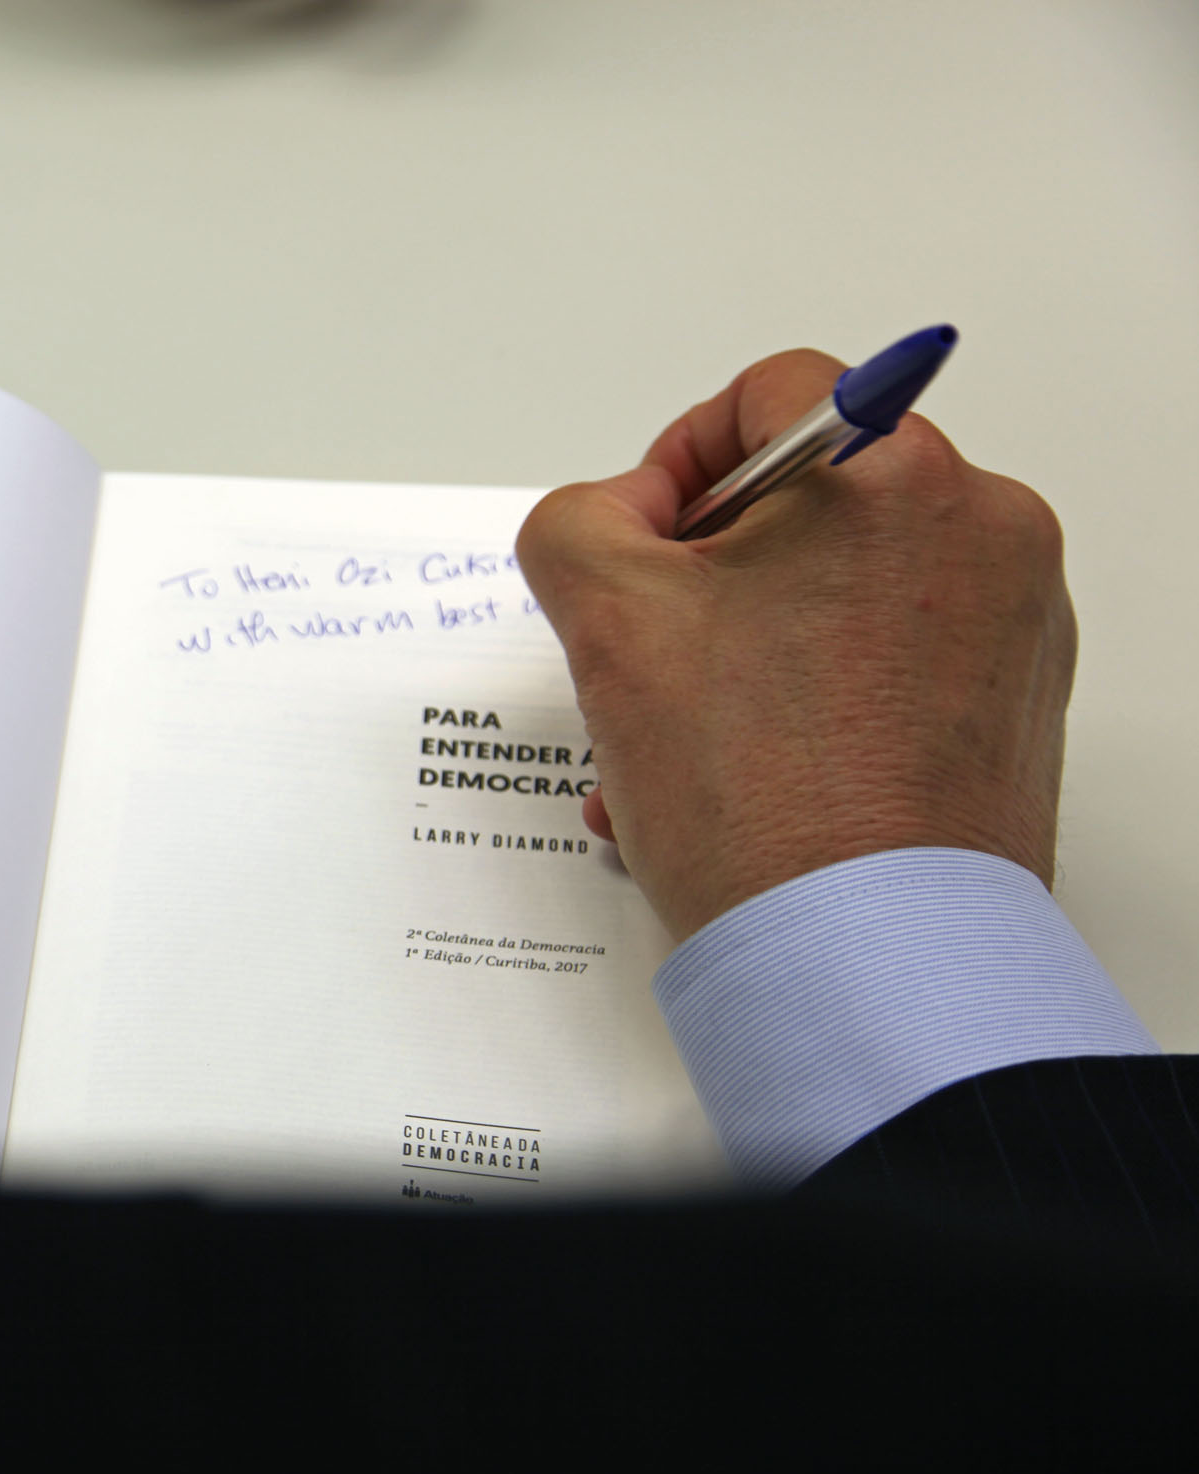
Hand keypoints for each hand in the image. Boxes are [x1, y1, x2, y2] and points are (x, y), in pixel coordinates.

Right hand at [515, 349, 1075, 942]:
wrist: (860, 952)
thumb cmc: (759, 802)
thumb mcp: (602, 618)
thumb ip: (580, 519)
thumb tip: (618, 515)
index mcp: (895, 475)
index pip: (767, 397)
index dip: (676, 461)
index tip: (644, 540)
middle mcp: (981, 531)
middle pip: (810, 498)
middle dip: (710, 572)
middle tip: (659, 651)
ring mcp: (1012, 619)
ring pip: (844, 584)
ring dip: (749, 641)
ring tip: (690, 734)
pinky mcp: (1016, 700)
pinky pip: (892, 656)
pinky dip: (815, 692)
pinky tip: (746, 769)